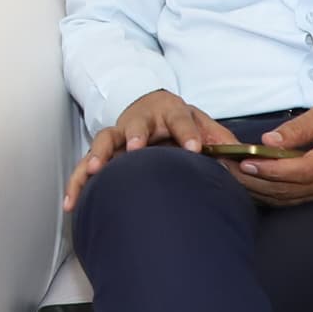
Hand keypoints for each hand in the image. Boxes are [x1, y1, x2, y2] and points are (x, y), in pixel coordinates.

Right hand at [66, 90, 248, 204]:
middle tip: (136, 148)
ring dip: (99, 156)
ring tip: (94, 171)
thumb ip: (221, 142)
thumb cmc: (182, 124)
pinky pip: (86, 167)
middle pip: (135, 124)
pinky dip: (77, 183)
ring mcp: (118, 136)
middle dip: (135, 135)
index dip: (188, 133)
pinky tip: (72, 203)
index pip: (181, 120)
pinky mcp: (103, 153)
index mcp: (171, 112)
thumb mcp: (205, 126)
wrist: (152, 109)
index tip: (197, 148)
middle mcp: (141, 121)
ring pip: (104, 142)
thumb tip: (241, 158)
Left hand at [235, 99, 312, 203]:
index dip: (272, 169)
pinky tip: (247, 183)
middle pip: (289, 189)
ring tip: (228, 173)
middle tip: (224, 166)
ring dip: (256, 189)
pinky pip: (292, 200)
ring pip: (287, 198)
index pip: (301, 169)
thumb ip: (302, 126)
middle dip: (253, 180)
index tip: (246, 160)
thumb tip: (270, 140)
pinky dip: (267, 194)